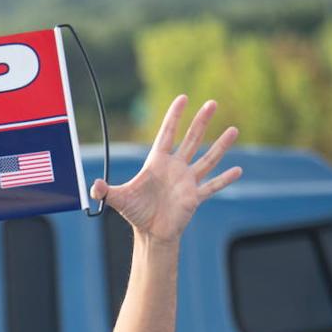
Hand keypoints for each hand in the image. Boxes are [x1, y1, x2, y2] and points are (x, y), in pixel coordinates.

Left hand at [91, 95, 241, 243]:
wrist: (151, 233)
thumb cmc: (136, 213)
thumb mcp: (119, 199)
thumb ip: (105, 191)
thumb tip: (93, 187)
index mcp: (157, 163)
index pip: (167, 134)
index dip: (174, 116)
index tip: (183, 98)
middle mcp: (175, 168)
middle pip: (191, 140)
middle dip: (201, 122)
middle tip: (212, 103)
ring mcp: (187, 181)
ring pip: (207, 159)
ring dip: (220, 146)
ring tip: (234, 130)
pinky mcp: (195, 197)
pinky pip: (212, 186)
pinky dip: (225, 179)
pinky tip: (238, 170)